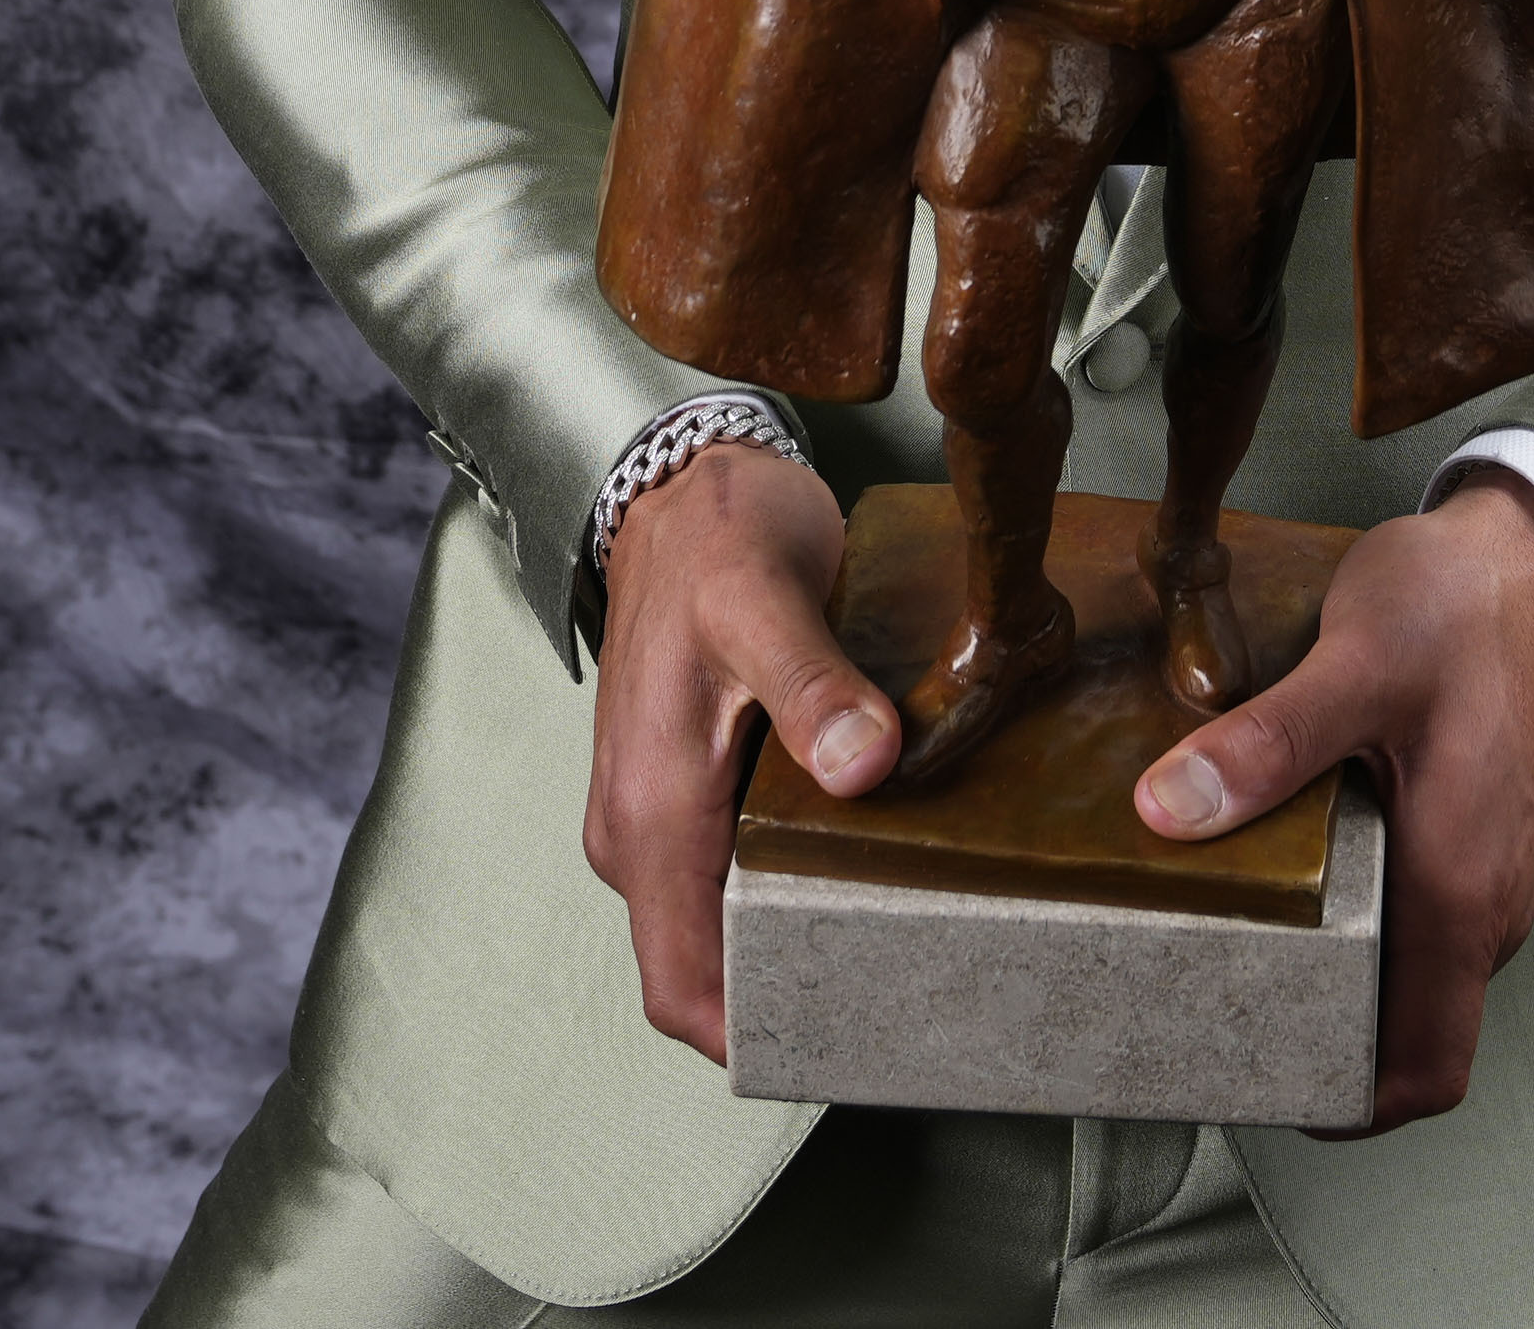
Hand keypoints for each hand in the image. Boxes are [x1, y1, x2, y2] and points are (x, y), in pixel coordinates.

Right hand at [581, 443, 898, 1058]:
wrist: (679, 483)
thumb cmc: (715, 538)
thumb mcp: (769, 599)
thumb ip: (814, 685)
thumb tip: (864, 765)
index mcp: (650, 809)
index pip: (681, 984)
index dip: (748, 1038)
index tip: (838, 1050)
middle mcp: (638, 827)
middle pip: (700, 968)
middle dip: (782, 1002)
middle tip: (895, 1003)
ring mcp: (654, 809)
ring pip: (713, 923)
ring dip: (782, 945)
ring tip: (890, 943)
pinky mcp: (682, 783)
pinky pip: (723, 873)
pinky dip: (777, 892)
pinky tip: (855, 870)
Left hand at [1132, 467, 1533, 1133]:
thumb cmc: (1464, 607)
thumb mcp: (1356, 664)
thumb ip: (1267, 746)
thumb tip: (1170, 811)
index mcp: (1463, 891)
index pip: (1425, 1068)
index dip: (1349, 1103)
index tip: (1264, 1087)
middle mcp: (1487, 903)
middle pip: (1406, 1035)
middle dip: (1316, 1043)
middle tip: (1210, 1010)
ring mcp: (1486, 876)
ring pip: (1408, 981)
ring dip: (1332, 983)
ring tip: (1229, 946)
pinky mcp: (1470, 842)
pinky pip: (1412, 925)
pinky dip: (1352, 929)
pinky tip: (1286, 879)